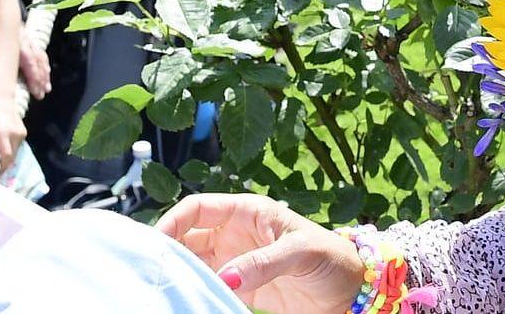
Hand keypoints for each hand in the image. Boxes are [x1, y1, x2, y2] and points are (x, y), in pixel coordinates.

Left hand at [0, 93, 25, 172]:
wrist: (1, 98)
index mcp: (2, 133)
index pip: (6, 156)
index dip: (1, 168)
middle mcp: (14, 134)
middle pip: (11, 157)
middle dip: (3, 165)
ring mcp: (21, 133)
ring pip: (15, 152)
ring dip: (7, 158)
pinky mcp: (23, 132)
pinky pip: (17, 146)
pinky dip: (10, 150)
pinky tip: (2, 149)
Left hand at [18, 32, 51, 97]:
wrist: (1, 8)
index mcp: (16, 44)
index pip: (28, 62)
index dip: (33, 77)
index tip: (35, 90)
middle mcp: (26, 43)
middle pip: (36, 63)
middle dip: (40, 79)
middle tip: (42, 94)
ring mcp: (30, 41)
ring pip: (40, 59)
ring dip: (44, 74)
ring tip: (47, 88)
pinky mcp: (31, 40)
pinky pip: (40, 54)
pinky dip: (44, 65)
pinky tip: (46, 74)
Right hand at [157, 193, 364, 312]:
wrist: (351, 293)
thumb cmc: (332, 258)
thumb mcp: (301, 251)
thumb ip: (263, 262)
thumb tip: (226, 275)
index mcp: (248, 211)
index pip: (199, 208)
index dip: (174, 220)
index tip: (157, 241)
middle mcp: (236, 233)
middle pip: (189, 235)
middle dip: (170, 248)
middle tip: (153, 267)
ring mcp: (237, 261)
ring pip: (195, 261)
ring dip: (181, 270)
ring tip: (164, 284)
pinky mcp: (241, 287)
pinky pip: (210, 285)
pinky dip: (195, 290)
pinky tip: (185, 297)